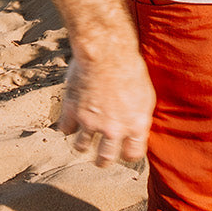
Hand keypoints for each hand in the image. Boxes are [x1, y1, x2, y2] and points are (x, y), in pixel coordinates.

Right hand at [57, 46, 155, 166]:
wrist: (107, 50)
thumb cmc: (131, 67)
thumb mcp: (146, 93)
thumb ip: (140, 116)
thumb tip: (138, 127)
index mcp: (135, 125)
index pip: (133, 154)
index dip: (128, 154)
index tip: (125, 151)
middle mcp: (113, 129)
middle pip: (105, 158)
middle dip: (103, 160)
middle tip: (101, 158)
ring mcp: (90, 122)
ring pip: (81, 147)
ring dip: (82, 144)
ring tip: (83, 142)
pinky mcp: (72, 111)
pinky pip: (65, 129)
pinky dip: (67, 126)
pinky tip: (70, 122)